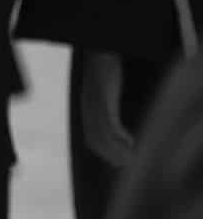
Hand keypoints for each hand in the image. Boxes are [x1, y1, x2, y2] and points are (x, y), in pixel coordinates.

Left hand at [79, 51, 134, 168]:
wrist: (98, 53)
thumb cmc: (102, 72)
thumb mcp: (102, 92)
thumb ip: (105, 106)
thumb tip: (112, 120)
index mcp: (87, 110)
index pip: (91, 138)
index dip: (104, 152)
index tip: (117, 162)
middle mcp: (88, 110)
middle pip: (96, 140)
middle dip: (111, 155)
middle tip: (127, 165)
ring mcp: (94, 105)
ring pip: (103, 135)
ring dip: (117, 150)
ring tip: (132, 158)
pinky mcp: (103, 100)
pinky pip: (109, 123)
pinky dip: (119, 136)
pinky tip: (131, 140)